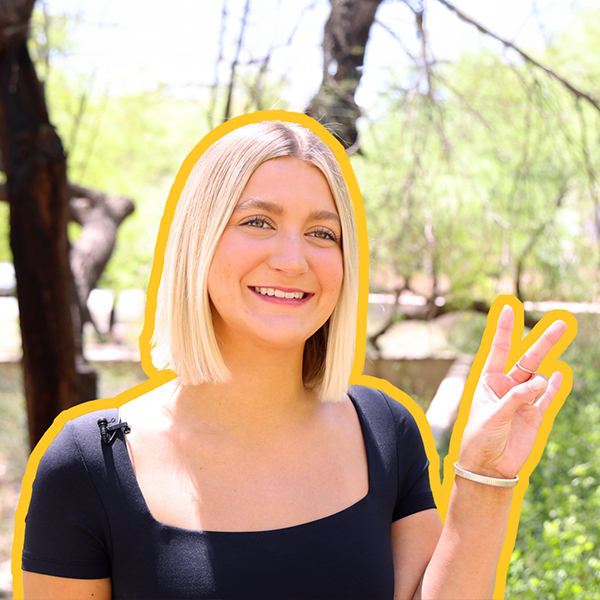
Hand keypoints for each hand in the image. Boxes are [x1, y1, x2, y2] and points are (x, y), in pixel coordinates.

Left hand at [458, 305, 566, 479]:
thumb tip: (542, 380)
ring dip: (543, 378)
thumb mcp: (493, 414)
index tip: (507, 308)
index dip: (503, 330)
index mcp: (488, 381)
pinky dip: (556, 386)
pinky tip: (562, 374)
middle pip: (527, 358)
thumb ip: (516, 396)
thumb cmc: (480, 438)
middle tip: (561, 323)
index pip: (498, 350)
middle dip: (543, 341)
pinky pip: (549, 396)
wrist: (488, 467)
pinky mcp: (536, 415)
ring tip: (533, 391)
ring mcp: (523, 400)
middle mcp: (506, 386)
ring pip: (540, 376)